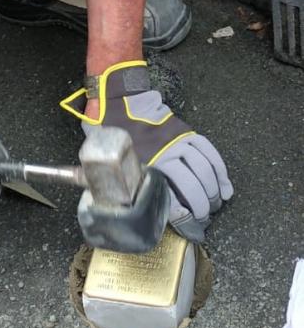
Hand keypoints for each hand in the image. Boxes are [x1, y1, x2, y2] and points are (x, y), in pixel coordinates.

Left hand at [60, 60, 232, 241]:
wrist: (119, 100)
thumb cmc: (109, 131)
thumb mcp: (103, 158)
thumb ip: (108, 180)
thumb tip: (104, 200)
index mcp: (144, 167)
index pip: (169, 198)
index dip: (182, 216)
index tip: (189, 228)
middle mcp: (164, 156)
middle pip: (191, 186)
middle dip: (201, 206)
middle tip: (204, 218)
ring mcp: (177, 143)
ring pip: (204, 170)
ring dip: (213, 189)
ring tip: (217, 203)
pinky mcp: (185, 132)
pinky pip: (208, 151)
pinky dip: (219, 168)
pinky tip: (224, 183)